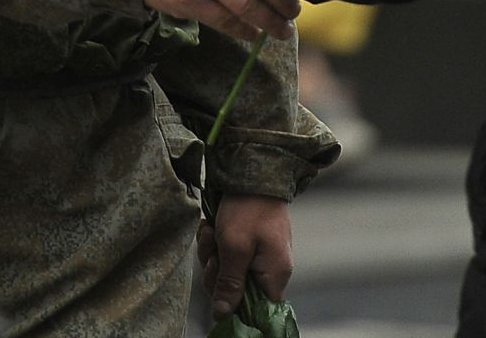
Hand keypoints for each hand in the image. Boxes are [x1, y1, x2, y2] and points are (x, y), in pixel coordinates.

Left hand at [197, 194, 292, 316]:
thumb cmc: (247, 210)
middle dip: (217, 273)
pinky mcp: (250, 243)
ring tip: (211, 233)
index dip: (234, 305)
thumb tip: (223, 314)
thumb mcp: (234, 249)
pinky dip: (216, 243)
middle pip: (237, 291)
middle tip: (212, 253)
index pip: (257, 310)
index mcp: (274, 274)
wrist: (252, 171)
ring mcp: (261, 255)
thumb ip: (230, 284)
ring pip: (228, 271)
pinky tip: (212, 227)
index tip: (218, 284)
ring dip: (212, 254)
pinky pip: (228, 254)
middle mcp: (271, 269)